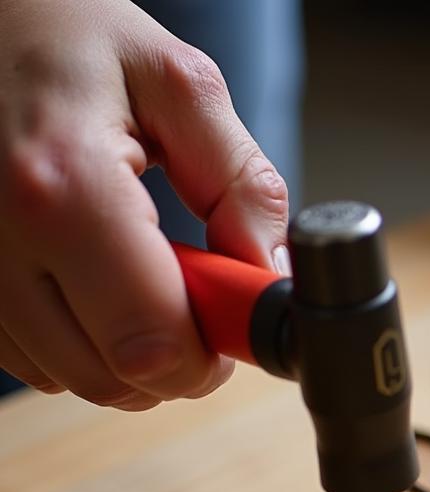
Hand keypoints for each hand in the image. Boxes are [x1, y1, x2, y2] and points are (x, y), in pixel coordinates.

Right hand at [0, 0, 289, 409]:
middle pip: (113, 378)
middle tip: (197, 309)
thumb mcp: (182, 90)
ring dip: (126, 357)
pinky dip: (79, 344)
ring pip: (72, 379)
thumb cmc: (74, 42)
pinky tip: (94, 285)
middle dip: (174, 363)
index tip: (228, 329)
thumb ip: (242, 188)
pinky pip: (32, 360)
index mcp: (66, 186)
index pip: (152, 342)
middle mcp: (2, 238)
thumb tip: (269, 277)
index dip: (207, 359)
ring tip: (143, 283)